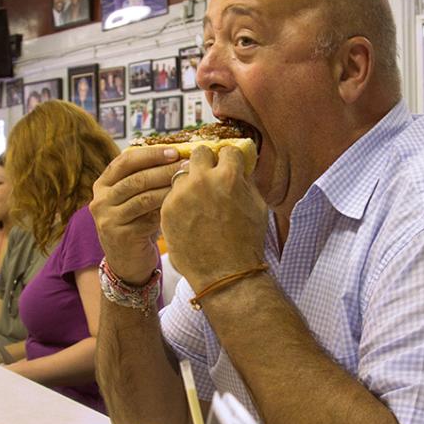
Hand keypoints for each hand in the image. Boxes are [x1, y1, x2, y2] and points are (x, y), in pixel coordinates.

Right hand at [89, 146, 181, 285]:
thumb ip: (145, 179)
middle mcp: (100, 200)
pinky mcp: (120, 236)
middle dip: (165, 170)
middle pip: (136, 178)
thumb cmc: (137, 224)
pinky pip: (149, 217)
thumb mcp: (134, 199)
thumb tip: (177, 155)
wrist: (127, 263)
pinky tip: (182, 205)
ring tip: (188, 183)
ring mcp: (107, 219)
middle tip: (187, 166)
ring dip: (169, 188)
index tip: (174, 151)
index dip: (151, 154)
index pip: (125, 161)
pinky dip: (166, 209)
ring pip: (143, 197)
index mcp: (102, 185)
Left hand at [160, 145, 267, 290]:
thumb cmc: (247, 241)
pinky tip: (189, 215)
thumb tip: (240, 167)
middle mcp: (202, 180)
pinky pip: (172, 195)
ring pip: (182, 174)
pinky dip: (180, 200)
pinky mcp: (167, 210)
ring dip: (190, 181)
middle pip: (199, 153)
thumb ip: (246, 181)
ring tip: (198, 200)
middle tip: (210, 174)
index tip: (229, 166)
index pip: (227, 150)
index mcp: (228, 176)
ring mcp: (182, 195)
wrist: (225, 274)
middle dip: (206, 161)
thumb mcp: (257, 206)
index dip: (230, 159)